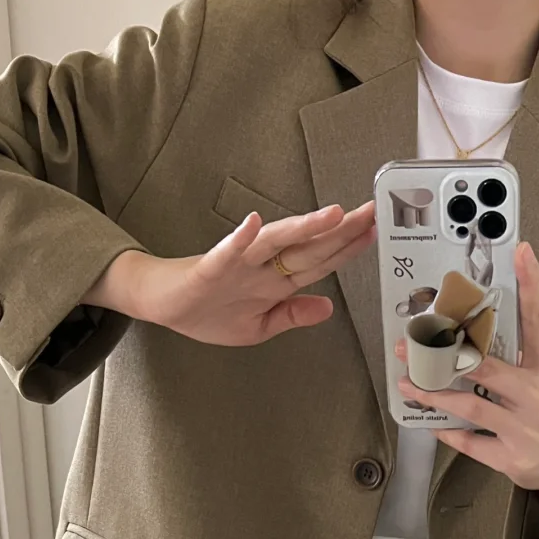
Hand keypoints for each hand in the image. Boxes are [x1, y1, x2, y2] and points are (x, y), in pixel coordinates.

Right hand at [84, 201, 376, 345]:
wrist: (165, 306)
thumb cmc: (209, 311)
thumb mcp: (260, 326)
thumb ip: (292, 315)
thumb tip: (329, 308)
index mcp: (277, 282)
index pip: (320, 262)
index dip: (347, 249)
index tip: (373, 231)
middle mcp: (264, 266)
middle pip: (308, 247)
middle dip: (340, 232)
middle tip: (369, 211)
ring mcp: (239, 263)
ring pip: (277, 241)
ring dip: (304, 228)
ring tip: (331, 215)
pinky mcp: (211, 266)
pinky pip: (228, 250)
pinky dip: (242, 237)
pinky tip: (256, 222)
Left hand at [394, 241, 538, 501]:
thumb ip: (521, 347)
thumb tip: (480, 315)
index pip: (538, 321)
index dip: (531, 286)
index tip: (520, 252)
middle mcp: (536, 396)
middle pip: (489, 368)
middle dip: (447, 356)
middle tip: (413, 344)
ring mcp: (523, 429)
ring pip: (472, 407)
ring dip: (435, 395)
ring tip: (407, 384)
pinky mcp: (510, 458)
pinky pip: (470, 443)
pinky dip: (449, 432)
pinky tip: (431, 422)